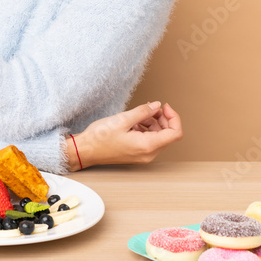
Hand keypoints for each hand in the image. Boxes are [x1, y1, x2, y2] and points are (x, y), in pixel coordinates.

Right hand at [67, 102, 182, 170]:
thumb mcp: (123, 119)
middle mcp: (148, 154)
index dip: (173, 117)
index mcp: (147, 146)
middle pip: (168, 134)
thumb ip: (143, 111)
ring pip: (158, 136)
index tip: (164, 106)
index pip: (175, 133)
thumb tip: (157, 105)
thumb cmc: (100, 138)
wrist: (85, 150)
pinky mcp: (136, 153)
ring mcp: (143, 155)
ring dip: (153, 122)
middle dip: (162, 118)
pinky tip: (134, 121)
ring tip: (139, 114)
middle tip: (151, 107)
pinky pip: (149, 139)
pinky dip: (146, 128)